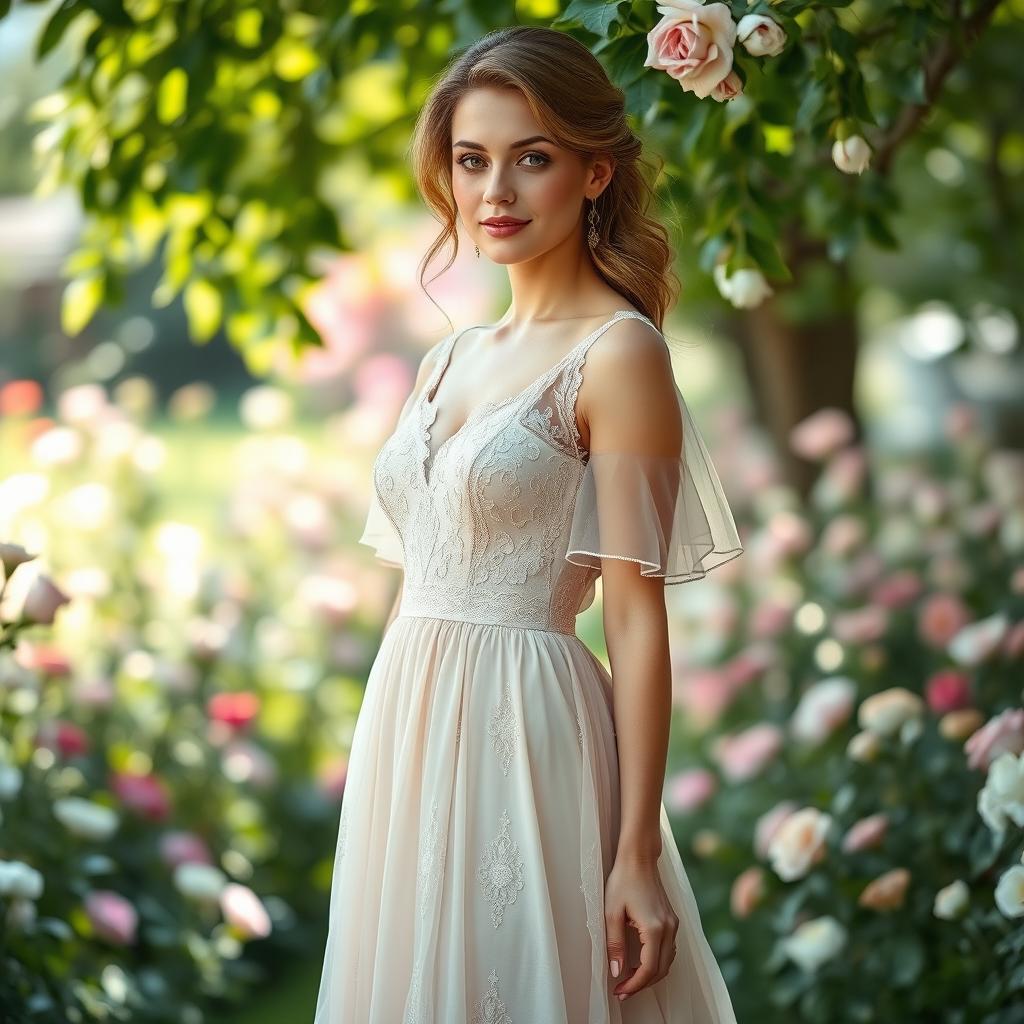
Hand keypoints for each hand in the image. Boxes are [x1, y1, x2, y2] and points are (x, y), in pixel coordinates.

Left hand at [604, 852, 678, 1001]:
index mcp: (655, 928)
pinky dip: (657, 962)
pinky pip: (669, 950)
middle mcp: (669, 929)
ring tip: (631, 979)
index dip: (634, 985)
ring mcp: (673, 924)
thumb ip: (615, 944)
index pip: (649, 969)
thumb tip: (617, 971)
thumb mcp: (612, 913)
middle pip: (661, 970)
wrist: (639, 857)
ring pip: (667, 962)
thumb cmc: (623, 880)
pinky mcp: (672, 920)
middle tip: (623, 990)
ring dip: (651, 975)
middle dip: (642, 984)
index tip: (619, 991)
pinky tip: (642, 962)